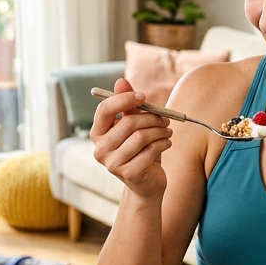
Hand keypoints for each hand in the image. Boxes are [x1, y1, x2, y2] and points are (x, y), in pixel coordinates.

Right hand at [90, 78, 172, 198]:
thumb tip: (121, 81)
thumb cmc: (139, 150)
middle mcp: (100, 150)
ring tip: (168, 131)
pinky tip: (167, 143)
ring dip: (160, 130)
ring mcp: (112, 164)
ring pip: (141, 136)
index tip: (143, 97)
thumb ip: (127, 105)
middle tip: (165, 118)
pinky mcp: (129, 173)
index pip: (105, 110)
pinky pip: (150, 150)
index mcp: (97, 134)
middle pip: (128, 123)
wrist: (146, 183)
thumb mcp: (134, 126)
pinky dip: (163, 143)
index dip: (124, 99)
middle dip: (151, 118)